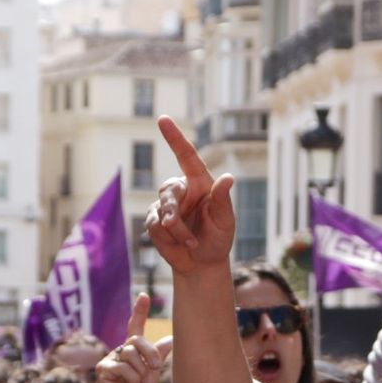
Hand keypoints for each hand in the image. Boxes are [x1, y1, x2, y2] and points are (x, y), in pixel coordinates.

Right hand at [93, 294, 172, 382]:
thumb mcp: (153, 374)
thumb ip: (158, 356)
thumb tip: (171, 339)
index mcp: (132, 351)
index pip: (135, 327)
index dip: (139, 311)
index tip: (144, 295)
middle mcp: (120, 352)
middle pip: (136, 339)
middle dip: (149, 353)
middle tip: (155, 367)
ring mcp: (110, 359)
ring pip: (130, 353)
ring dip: (141, 371)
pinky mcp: (103, 368)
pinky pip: (122, 366)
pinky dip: (133, 379)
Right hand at [147, 117, 235, 275]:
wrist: (202, 263)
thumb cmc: (218, 238)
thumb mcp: (225, 221)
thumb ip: (222, 200)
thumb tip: (227, 177)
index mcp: (199, 183)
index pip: (186, 156)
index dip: (174, 137)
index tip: (162, 119)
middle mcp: (181, 190)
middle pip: (167, 191)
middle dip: (172, 212)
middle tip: (176, 227)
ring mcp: (165, 206)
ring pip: (161, 213)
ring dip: (176, 232)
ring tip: (191, 244)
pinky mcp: (154, 222)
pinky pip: (154, 227)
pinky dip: (167, 240)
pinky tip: (180, 247)